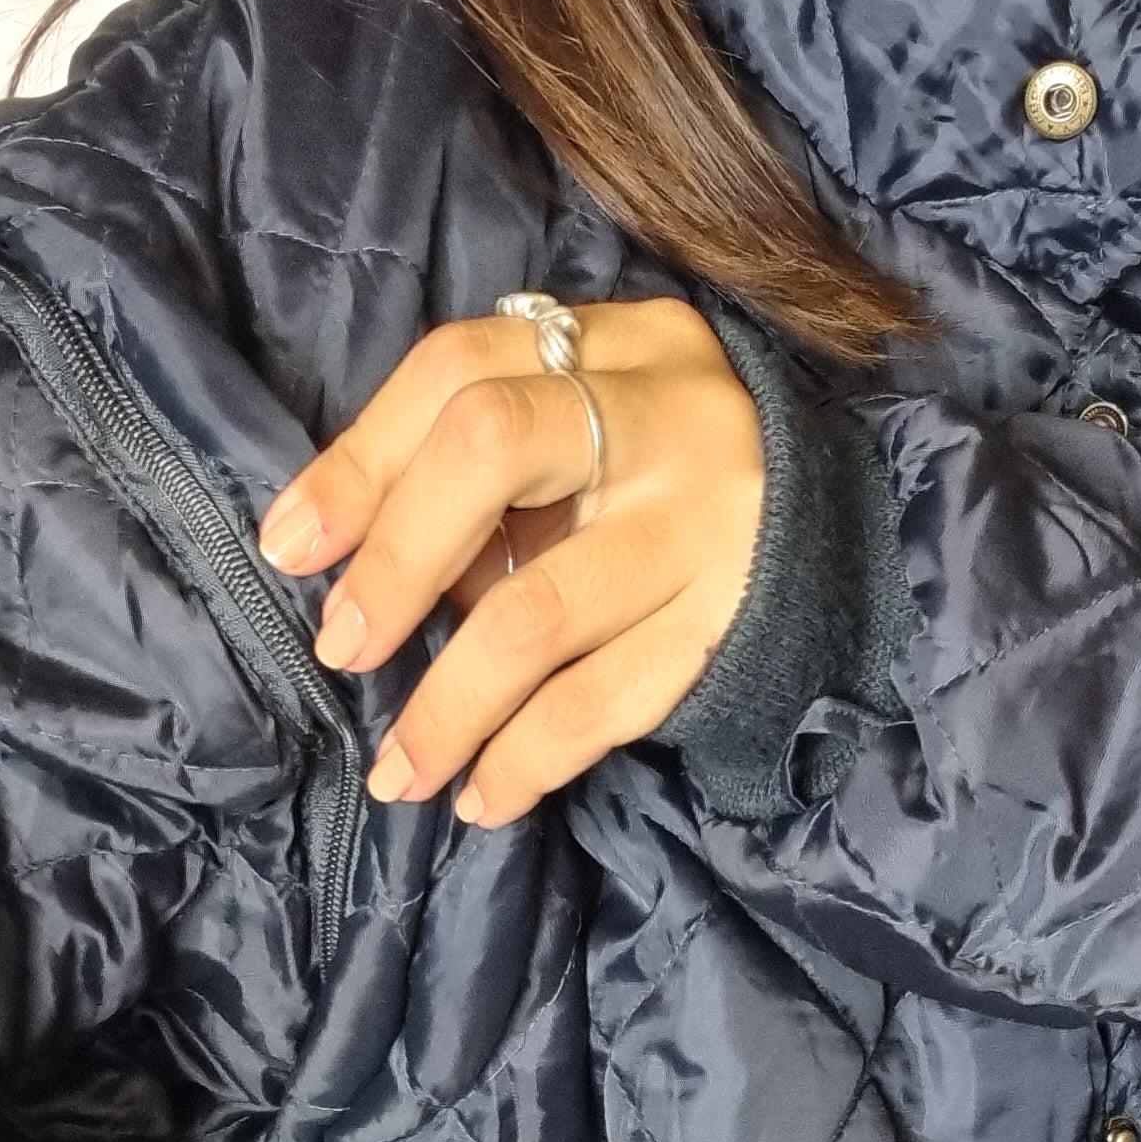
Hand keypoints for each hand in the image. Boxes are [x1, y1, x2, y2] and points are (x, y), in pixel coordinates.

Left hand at [256, 298, 763, 826]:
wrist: (851, 539)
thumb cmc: (672, 483)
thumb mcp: (599, 423)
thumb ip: (493, 465)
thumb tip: (353, 570)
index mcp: (617, 344)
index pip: (459, 368)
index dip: (360, 459)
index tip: (289, 546)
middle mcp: (663, 417)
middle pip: (490, 449)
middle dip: (393, 560)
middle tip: (342, 650)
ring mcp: (704, 525)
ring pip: (539, 609)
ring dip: (449, 705)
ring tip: (397, 771)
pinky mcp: (728, 628)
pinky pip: (604, 703)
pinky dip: (528, 759)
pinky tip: (482, 796)